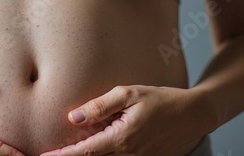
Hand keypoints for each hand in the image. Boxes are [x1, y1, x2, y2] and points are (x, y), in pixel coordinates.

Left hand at [40, 85, 210, 155]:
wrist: (193, 115)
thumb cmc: (161, 99)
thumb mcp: (129, 94)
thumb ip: (99, 106)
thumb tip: (73, 118)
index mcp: (121, 139)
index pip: (84, 152)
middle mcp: (128, 154)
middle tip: (50, 153)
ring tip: (67, 150)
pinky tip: (93, 148)